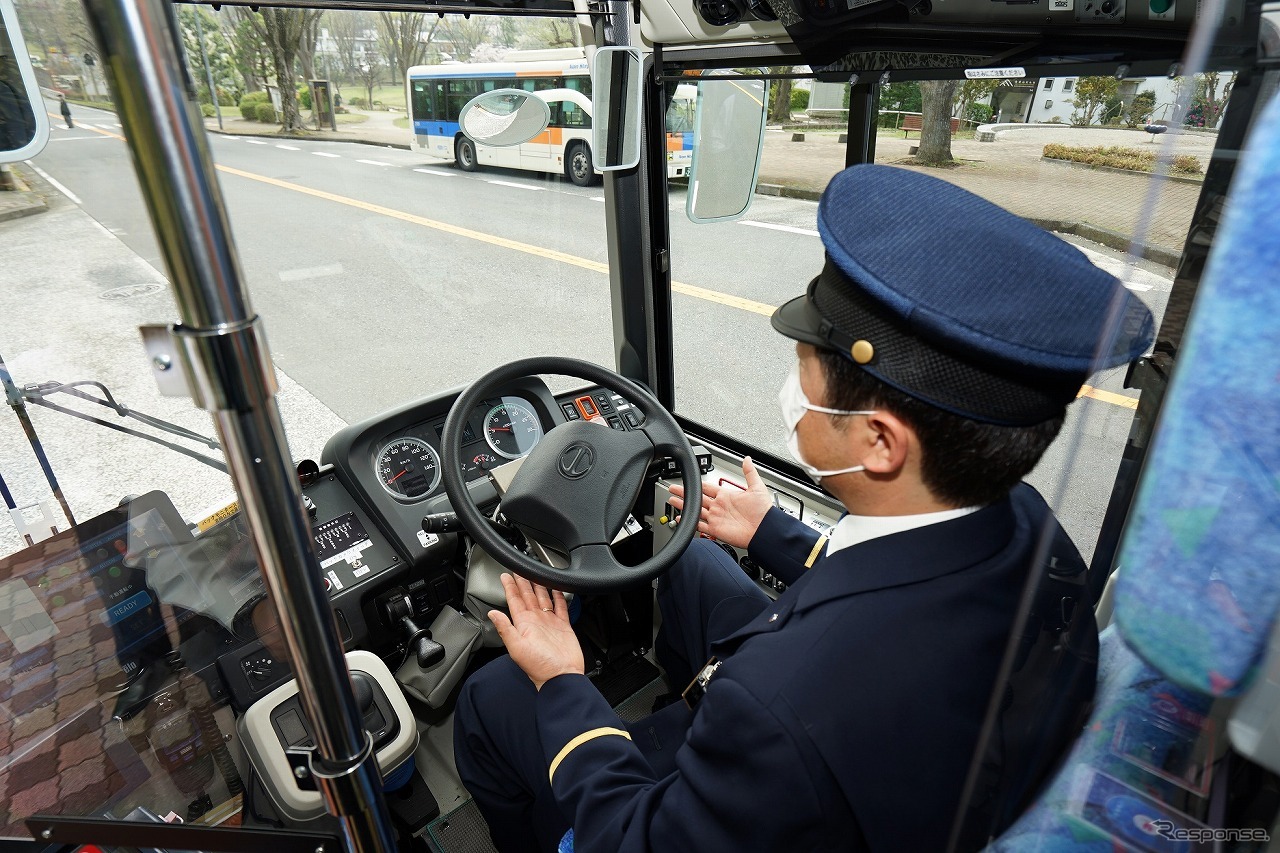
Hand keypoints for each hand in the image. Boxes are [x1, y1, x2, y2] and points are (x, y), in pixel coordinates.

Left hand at [488, 573, 584, 690]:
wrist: (561, 676)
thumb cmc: (540, 666)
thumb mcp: (517, 647)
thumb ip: (505, 628)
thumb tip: (492, 613)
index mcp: (523, 624)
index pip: (514, 600)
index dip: (510, 587)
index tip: (505, 576)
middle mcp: (536, 621)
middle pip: (528, 596)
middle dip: (523, 581)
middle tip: (520, 568)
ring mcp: (549, 623)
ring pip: (543, 598)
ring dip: (540, 586)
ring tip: (537, 573)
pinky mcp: (563, 626)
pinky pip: (561, 607)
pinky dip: (559, 597)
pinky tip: (558, 589)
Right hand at [669, 456, 773, 549]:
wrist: (764, 530)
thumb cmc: (763, 511)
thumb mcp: (757, 487)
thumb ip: (750, 472)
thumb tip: (748, 458)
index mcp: (727, 495)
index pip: (707, 487)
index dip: (696, 484)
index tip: (687, 479)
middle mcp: (719, 506)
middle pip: (697, 498)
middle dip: (684, 493)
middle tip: (673, 488)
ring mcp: (716, 518)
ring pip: (695, 510)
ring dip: (684, 506)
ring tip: (672, 501)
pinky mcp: (715, 529)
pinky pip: (699, 525)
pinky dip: (689, 523)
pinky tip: (681, 519)